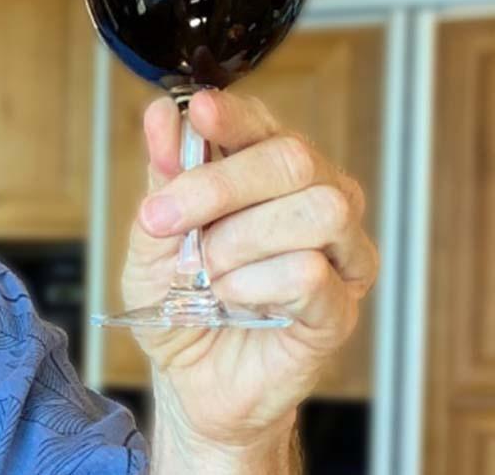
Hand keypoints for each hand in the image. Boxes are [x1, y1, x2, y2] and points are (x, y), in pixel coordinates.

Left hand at [123, 90, 378, 470]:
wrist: (190, 381)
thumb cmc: (180, 303)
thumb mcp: (152, 238)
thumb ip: (163, 179)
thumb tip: (163, 115)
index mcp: (269, 174)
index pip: (263, 124)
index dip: (234, 115)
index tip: (199, 113)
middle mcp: (317, 200)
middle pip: (293, 159)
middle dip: (218, 185)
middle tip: (165, 220)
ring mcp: (340, 254)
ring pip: (315, 210)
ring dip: (239, 241)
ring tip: (208, 274)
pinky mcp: (342, 308)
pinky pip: (310, 274)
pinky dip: (255, 286)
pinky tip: (235, 301)